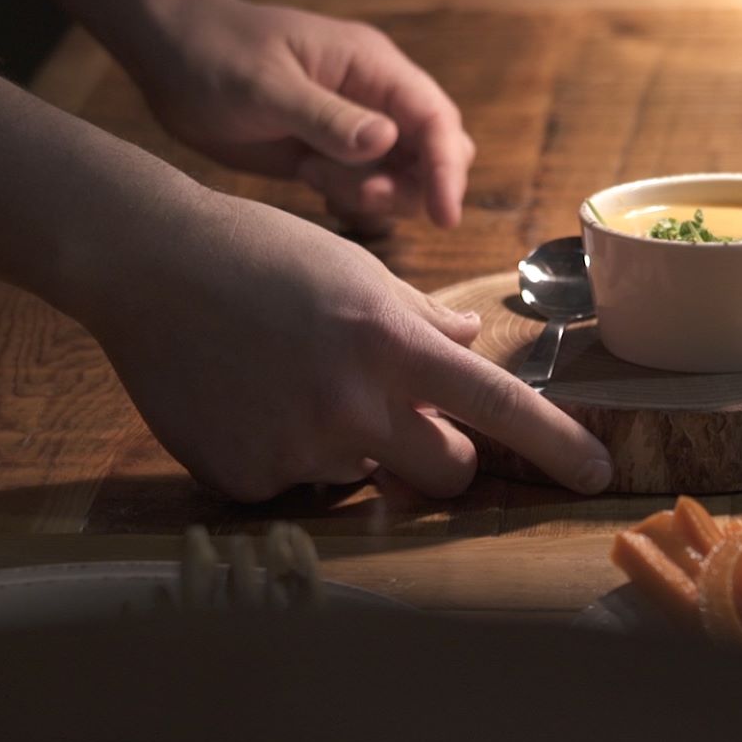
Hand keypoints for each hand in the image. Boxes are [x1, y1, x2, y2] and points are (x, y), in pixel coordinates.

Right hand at [74, 191, 609, 501]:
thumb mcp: (353, 267)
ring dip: (348, 448)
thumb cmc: (255, 252)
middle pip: (447, 473)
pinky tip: (244, 402)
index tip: (598, 475)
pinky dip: (281, 456)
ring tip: (287, 383)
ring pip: (364, 479)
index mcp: (389, 342)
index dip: (557, 447)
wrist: (142, 262)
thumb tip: (470, 342)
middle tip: (394, 414)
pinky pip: (294, 489)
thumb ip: (417, 316)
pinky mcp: (245, 478)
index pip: (499, 408)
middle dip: (440, 455)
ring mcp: (296, 448)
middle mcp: (351, 404)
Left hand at [127, 0, 474, 232]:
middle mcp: (373, 97)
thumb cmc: (216, 55)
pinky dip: (351, 200)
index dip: (447, 169)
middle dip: (413, 186)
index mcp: (371, 67)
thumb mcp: (267, 86)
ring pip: (402, 176)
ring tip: (313, 177)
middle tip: (360, 196)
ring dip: (372, 194)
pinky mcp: (329, 154)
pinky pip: (366, 187)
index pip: (434, 119)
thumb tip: (384, 141)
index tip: (443, 215)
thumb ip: (326, 117)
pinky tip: (309, 182)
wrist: (170, 57)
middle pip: (433, 152)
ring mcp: (354, 127)